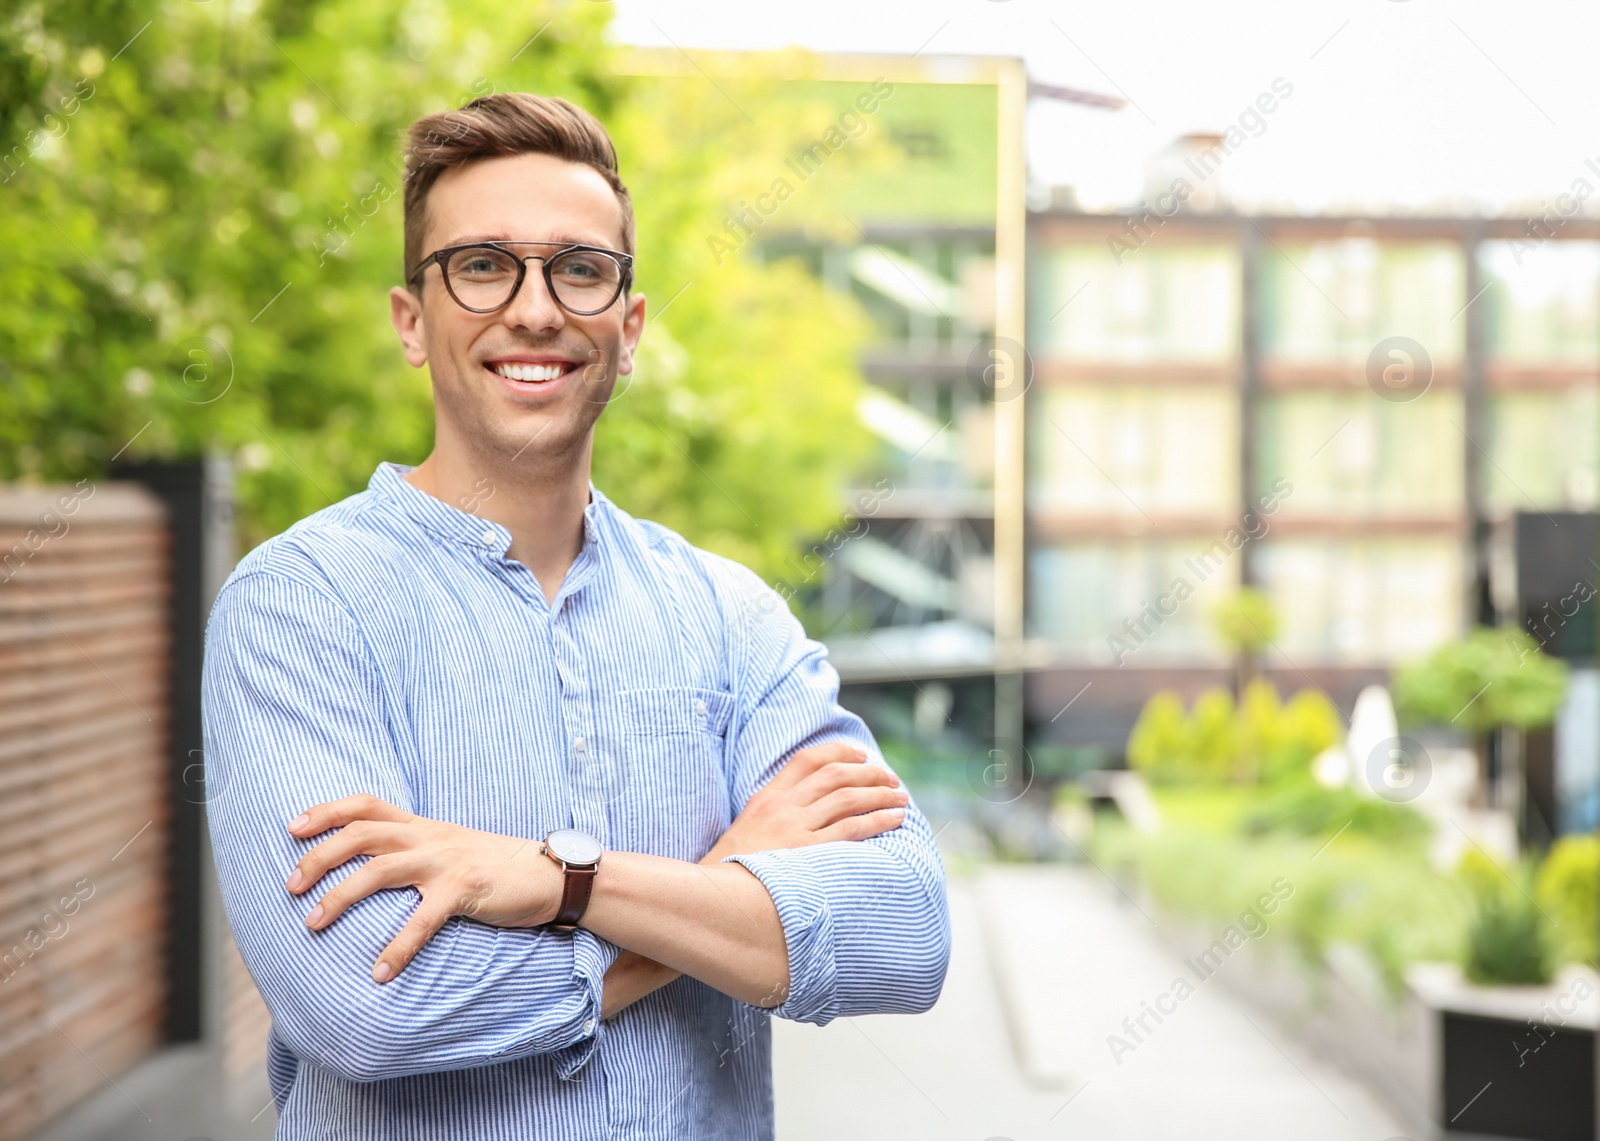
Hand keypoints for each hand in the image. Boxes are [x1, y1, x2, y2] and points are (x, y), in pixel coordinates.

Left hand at [284, 795, 557, 982]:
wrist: (552, 875)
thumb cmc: (497, 869)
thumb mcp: (451, 849)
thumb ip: (416, 852)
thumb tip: (374, 870)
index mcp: (423, 826)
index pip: (366, 804)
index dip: (326, 811)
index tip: (292, 827)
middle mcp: (429, 837)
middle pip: (361, 833)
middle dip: (318, 856)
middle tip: (289, 886)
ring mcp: (446, 861)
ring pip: (379, 869)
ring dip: (339, 897)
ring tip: (311, 925)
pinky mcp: (466, 889)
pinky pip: (422, 919)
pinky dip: (398, 947)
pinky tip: (381, 972)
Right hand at [702, 740, 908, 862]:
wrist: (713, 897)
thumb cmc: (730, 870)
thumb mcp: (745, 830)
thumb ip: (772, 815)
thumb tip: (806, 811)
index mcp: (766, 797)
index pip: (807, 760)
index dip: (839, 752)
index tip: (862, 757)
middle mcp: (782, 807)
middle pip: (835, 775)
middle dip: (869, 774)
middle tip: (890, 780)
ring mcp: (794, 828)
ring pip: (848, 798)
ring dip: (880, 795)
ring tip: (900, 798)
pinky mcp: (807, 852)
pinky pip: (851, 829)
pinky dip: (878, 820)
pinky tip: (895, 820)